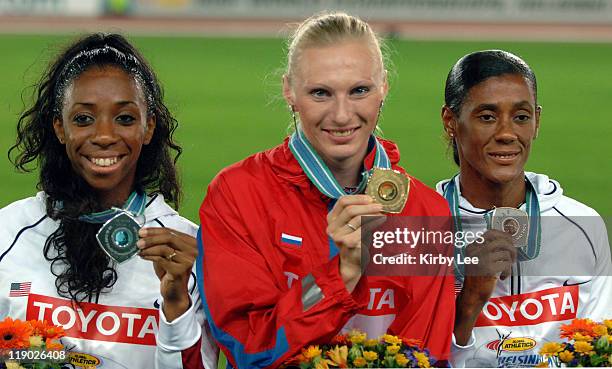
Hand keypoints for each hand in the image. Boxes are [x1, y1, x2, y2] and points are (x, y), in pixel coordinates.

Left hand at [137, 227, 196, 320]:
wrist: (175, 291)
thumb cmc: (170, 271)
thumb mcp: (167, 253)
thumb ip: (160, 242)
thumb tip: (143, 234)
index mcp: (191, 243)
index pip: (171, 231)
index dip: (154, 231)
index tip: (142, 231)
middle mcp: (193, 250)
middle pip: (169, 238)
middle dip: (151, 238)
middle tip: (139, 241)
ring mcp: (187, 260)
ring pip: (164, 248)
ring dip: (149, 248)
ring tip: (139, 250)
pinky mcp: (180, 270)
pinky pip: (161, 259)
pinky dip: (150, 256)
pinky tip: (143, 256)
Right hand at [327, 195, 384, 291]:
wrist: (352, 261)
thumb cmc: (353, 239)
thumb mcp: (349, 224)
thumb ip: (355, 212)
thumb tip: (372, 200)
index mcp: (331, 219)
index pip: (342, 202)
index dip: (357, 198)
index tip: (370, 198)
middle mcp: (332, 227)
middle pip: (350, 209)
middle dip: (367, 206)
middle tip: (379, 206)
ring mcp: (339, 236)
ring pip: (358, 218)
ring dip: (373, 215)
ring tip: (382, 216)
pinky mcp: (349, 243)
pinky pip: (365, 229)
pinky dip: (375, 224)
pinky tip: (381, 224)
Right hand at [455, 229, 516, 343]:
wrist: (472, 295)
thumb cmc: (478, 278)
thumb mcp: (479, 259)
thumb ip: (488, 249)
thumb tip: (508, 237)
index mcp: (472, 247)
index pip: (490, 232)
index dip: (504, 235)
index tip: (511, 241)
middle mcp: (475, 250)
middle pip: (501, 241)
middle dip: (511, 248)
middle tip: (512, 257)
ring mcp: (481, 259)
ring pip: (506, 253)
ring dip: (510, 261)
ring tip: (507, 268)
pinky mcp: (489, 268)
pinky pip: (506, 264)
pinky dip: (508, 271)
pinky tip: (503, 277)